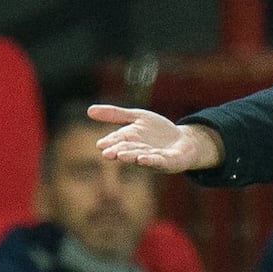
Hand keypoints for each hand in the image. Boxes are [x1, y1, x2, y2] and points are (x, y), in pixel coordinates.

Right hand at [87, 104, 224, 173]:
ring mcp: (153, 158)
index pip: (118, 140)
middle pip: (127, 151)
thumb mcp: (138, 117)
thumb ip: (116, 114)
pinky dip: (151, 160)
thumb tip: (89, 110)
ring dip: (131, 157)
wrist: (184, 141)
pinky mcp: (168, 162)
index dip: (110, 142)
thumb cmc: (158, 131)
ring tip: (121, 155)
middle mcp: (139, 151)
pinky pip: (158, 162)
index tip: (100, 144)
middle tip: (106, 153)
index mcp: (130, 140)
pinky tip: (143, 159)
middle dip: (117, 152)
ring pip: (140, 157)